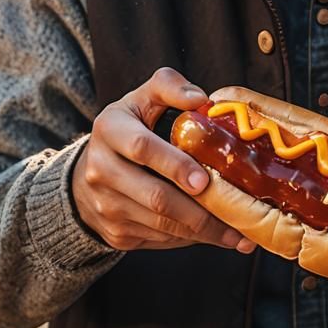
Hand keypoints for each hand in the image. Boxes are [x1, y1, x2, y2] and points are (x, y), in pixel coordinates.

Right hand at [71, 67, 255, 253]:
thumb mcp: (142, 98)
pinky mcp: (115, 234)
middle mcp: (101, 171)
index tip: (205, 180)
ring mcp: (106, 207)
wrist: (89, 170)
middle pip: (156, 198)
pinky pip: (159, 240)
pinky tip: (214, 235)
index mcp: (110, 129)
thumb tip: (202, 100)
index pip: (142, 148)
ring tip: (238, 235)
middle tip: (235, 216)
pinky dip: (189, 239)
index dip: (175, 165)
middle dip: (199, 211)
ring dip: (203, 232)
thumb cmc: (130, 127)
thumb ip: (170, 87)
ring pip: (161, 226)